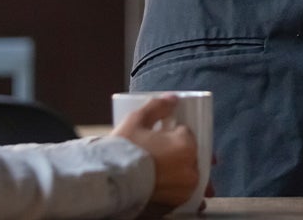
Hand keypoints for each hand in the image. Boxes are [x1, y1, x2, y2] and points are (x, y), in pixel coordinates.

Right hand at [113, 96, 200, 216]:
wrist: (111, 183)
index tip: (162, 136)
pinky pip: (183, 191)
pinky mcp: (178, 203)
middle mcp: (191, 168)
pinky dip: (178, 188)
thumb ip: (156, 107)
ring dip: (181, 171)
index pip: (186, 133)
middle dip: (179, 152)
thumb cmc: (123, 151)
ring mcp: (186, 188)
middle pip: (190, 154)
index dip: (173, 133)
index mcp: (185, 145)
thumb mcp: (136, 121)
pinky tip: (166, 185)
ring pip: (188, 174)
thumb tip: (172, 99)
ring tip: (162, 170)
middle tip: (160, 153)